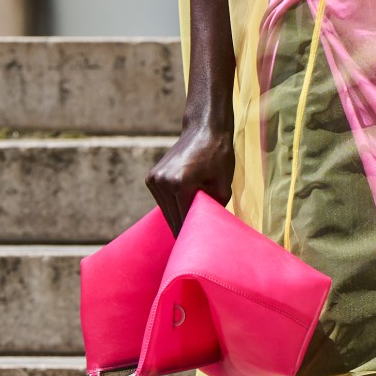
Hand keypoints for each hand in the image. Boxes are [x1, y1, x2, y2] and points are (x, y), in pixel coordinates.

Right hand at [145, 116, 235, 237]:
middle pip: (172, 219)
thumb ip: (214, 209)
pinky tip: (185, 203)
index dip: (192, 234)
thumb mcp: (224, 185)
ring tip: (193, 216)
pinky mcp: (151, 178)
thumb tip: (206, 229)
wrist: (204, 130)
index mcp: (181, 184)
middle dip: (185, 228)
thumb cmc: (218, 156)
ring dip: (178, 217)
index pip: (184, 221)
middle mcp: (163, 182)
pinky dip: (173, 206)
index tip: (198, 246)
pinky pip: (163, 202)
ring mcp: (154, 179)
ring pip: (166, 212)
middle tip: (197, 237)